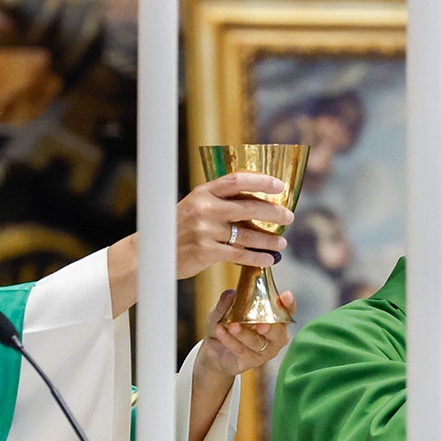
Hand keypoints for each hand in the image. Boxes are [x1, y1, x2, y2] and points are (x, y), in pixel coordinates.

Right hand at [175, 173, 293, 278]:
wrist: (152, 253)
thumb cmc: (178, 230)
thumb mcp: (194, 207)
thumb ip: (218, 203)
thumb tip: (255, 205)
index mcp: (203, 192)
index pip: (237, 180)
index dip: (261, 181)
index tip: (280, 186)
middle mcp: (205, 208)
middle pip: (248, 207)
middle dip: (273, 213)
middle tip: (289, 217)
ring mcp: (205, 230)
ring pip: (247, 234)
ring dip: (268, 240)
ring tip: (282, 243)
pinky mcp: (206, 251)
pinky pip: (239, 254)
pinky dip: (257, 258)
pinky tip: (268, 260)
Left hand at [195, 289, 295, 381]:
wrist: (213, 349)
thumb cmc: (225, 324)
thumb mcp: (222, 310)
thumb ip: (226, 302)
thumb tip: (230, 294)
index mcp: (274, 317)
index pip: (287, 310)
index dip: (288, 304)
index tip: (286, 296)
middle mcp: (275, 335)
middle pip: (278, 332)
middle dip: (270, 327)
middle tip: (261, 324)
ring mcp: (266, 350)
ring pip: (257, 342)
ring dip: (244, 333)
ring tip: (231, 325)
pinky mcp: (253, 361)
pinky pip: (242, 350)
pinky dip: (230, 340)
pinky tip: (220, 330)